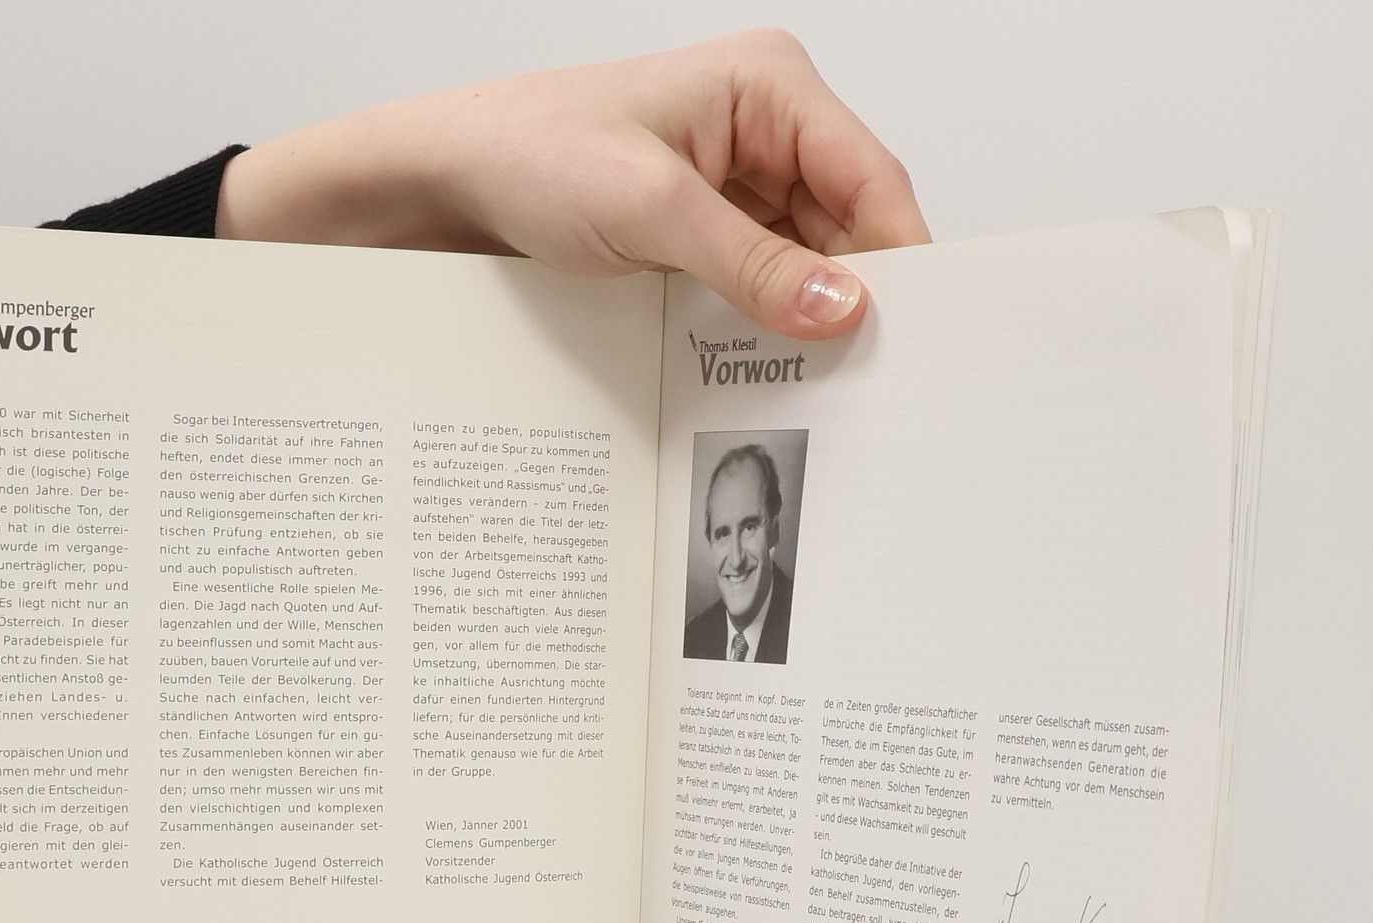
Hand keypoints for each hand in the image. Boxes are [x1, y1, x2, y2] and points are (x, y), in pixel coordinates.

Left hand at [217, 30, 928, 340]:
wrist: (448, 186)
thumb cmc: (531, 155)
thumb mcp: (651, 211)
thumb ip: (753, 265)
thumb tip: (844, 307)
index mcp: (770, 86)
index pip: (872, 178)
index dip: (902, 259)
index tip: (924, 337)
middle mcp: (765, 128)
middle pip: (850, 226)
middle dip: (859, 298)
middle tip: (877, 380)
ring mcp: (737, 183)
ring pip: (809, 264)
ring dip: (810, 321)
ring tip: (827, 385)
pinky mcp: (706, 231)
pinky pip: (762, 284)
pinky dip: (768, 326)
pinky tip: (773, 369)